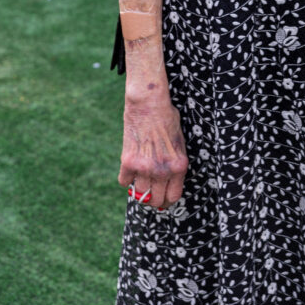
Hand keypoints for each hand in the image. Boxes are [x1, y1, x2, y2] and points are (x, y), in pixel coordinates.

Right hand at [119, 93, 187, 209]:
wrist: (149, 103)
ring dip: (138, 190)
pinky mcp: (128, 162)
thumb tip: (169, 179)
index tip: (162, 197)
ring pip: (139, 194)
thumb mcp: (179, 142)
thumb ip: (175, 162)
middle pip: (155, 201)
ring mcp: (144, 168)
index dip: (167, 200)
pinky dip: (126, 178)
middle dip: (153, 200)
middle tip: (150, 193)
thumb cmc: (167, 118)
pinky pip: (124, 181)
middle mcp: (162, 171)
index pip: (173, 197)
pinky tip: (130, 169)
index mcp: (179, 166)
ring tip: (140, 180)